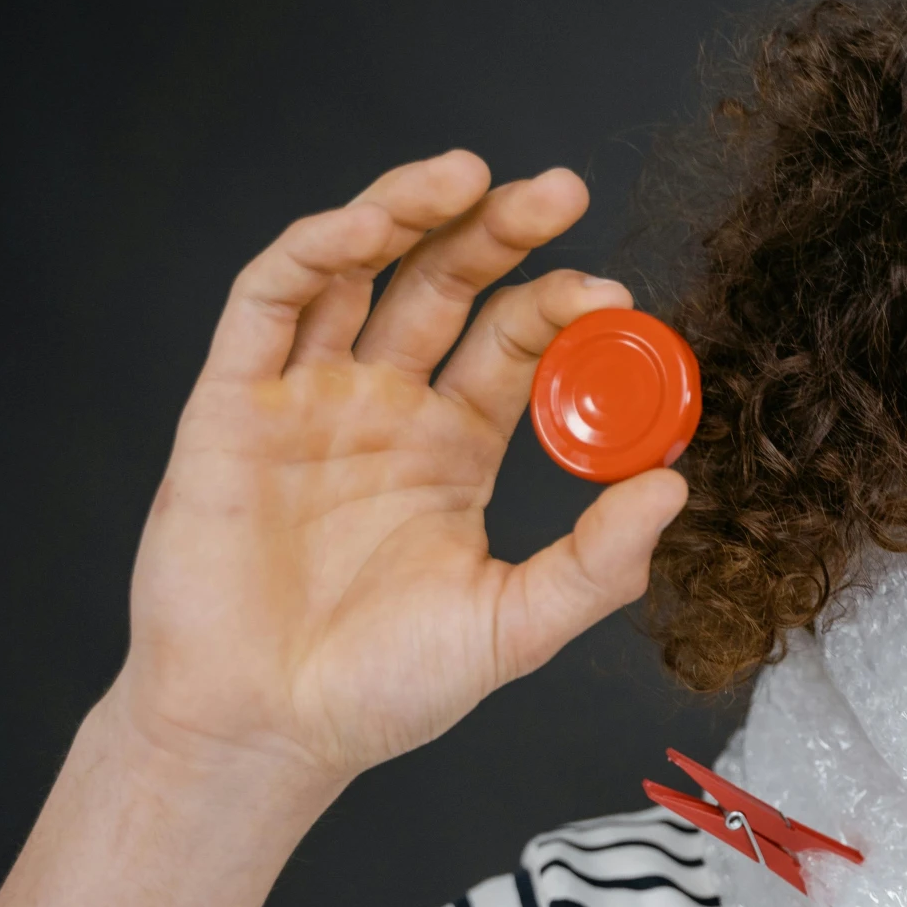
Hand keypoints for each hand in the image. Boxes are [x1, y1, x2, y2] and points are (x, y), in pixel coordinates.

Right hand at [112, 151, 689, 786]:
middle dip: (502, 233)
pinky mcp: (230, 404)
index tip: (615, 295)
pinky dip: (314, 251)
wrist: (266, 733)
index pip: (516, 346)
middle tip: (562, 191)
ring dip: (408, 210)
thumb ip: (597, 562)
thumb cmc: (384, 689)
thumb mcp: (515, 626)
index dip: (562, 309)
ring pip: (358, 272)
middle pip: (447, 287)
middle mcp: (384, 409)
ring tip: (470, 173)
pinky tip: (368, 227)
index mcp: (454, 449)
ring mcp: (306, 399)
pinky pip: (268, 303)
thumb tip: (677, 486)